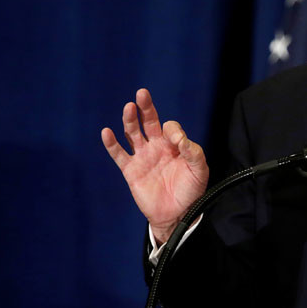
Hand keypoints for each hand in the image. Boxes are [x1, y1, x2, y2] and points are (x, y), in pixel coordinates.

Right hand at [101, 88, 208, 243]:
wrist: (178, 214)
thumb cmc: (191, 191)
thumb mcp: (199, 169)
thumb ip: (193, 151)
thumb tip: (178, 138)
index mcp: (174, 145)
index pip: (170, 127)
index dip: (173, 130)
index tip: (177, 141)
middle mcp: (156, 147)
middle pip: (148, 122)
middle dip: (145, 107)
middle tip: (142, 93)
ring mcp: (142, 157)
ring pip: (132, 134)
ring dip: (130, 120)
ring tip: (128, 107)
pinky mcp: (131, 171)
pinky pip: (119, 155)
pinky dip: (112, 144)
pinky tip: (107, 132)